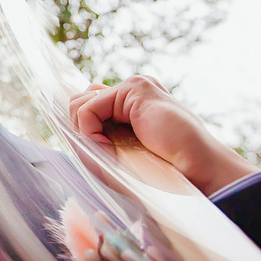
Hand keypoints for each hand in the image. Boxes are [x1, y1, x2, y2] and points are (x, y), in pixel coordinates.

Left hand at [69, 76, 256, 195]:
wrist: (195, 173)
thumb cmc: (160, 173)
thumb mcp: (115, 160)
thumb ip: (89, 142)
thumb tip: (64, 126)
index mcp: (130, 107)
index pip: (88, 107)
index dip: (83, 131)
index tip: (98, 153)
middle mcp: (131, 92)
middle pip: (80, 101)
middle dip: (80, 130)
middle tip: (103, 153)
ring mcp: (134, 87)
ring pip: (80, 103)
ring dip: (86, 133)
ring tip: (109, 152)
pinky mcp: (135, 89)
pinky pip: (89, 108)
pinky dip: (89, 132)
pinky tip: (108, 146)